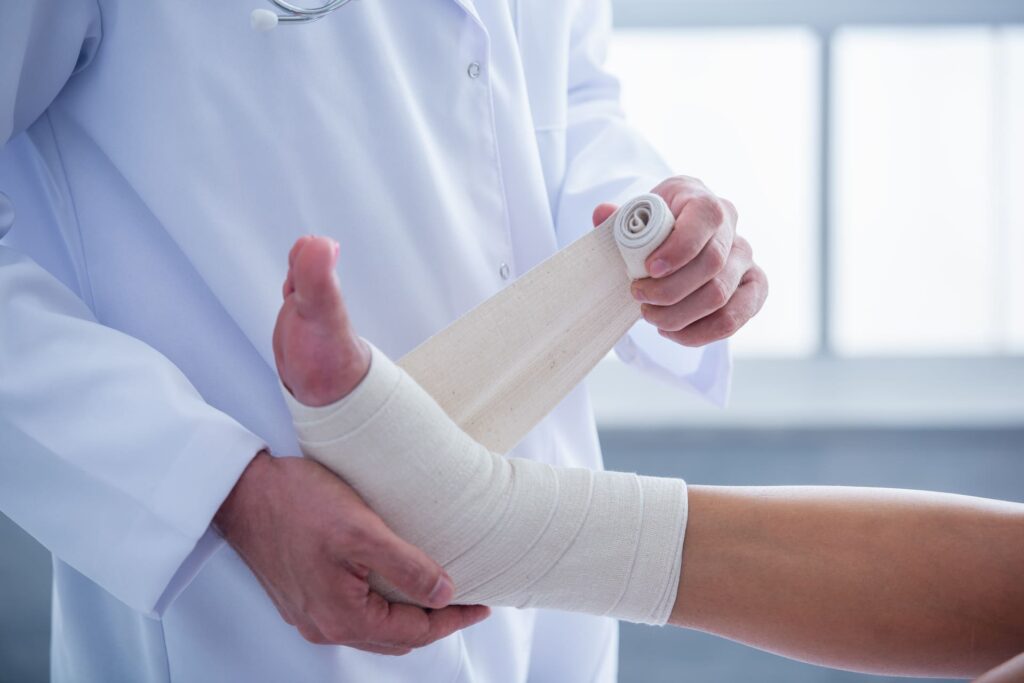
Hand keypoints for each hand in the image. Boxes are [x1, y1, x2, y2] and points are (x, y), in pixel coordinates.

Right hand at [214, 451, 489, 654]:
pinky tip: (391, 584)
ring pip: (372, 629)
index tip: (482, 605)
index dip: (453, 619)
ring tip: (434, 593)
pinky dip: (380, 607)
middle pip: (394, 638)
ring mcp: (309, 613)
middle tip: (464, 601)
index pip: (414, 632)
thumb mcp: (361, 530)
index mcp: (342, 616)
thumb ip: (406, 566)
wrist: (241, 490)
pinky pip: (351, 614)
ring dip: (406, 617)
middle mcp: (324, 625)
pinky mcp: (300, 596)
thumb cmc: (297, 503)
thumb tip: (444, 593)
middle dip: (433, 623)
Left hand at [594, 176, 767, 345]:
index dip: (680, 247)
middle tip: (638, 296)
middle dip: (669, 289)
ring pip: (720, 296)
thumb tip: (601, 213)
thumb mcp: (634, 217)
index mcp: (702, 200)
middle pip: (712, 264)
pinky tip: (671, 331)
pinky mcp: (753, 288)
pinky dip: (698, 332)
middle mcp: (731, 227)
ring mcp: (745, 258)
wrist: (672, 241)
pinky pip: (733, 318)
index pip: (707, 217)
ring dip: (678, 314)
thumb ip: (618, 218)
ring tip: (649, 316)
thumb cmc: (652, 229)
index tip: (649, 269)